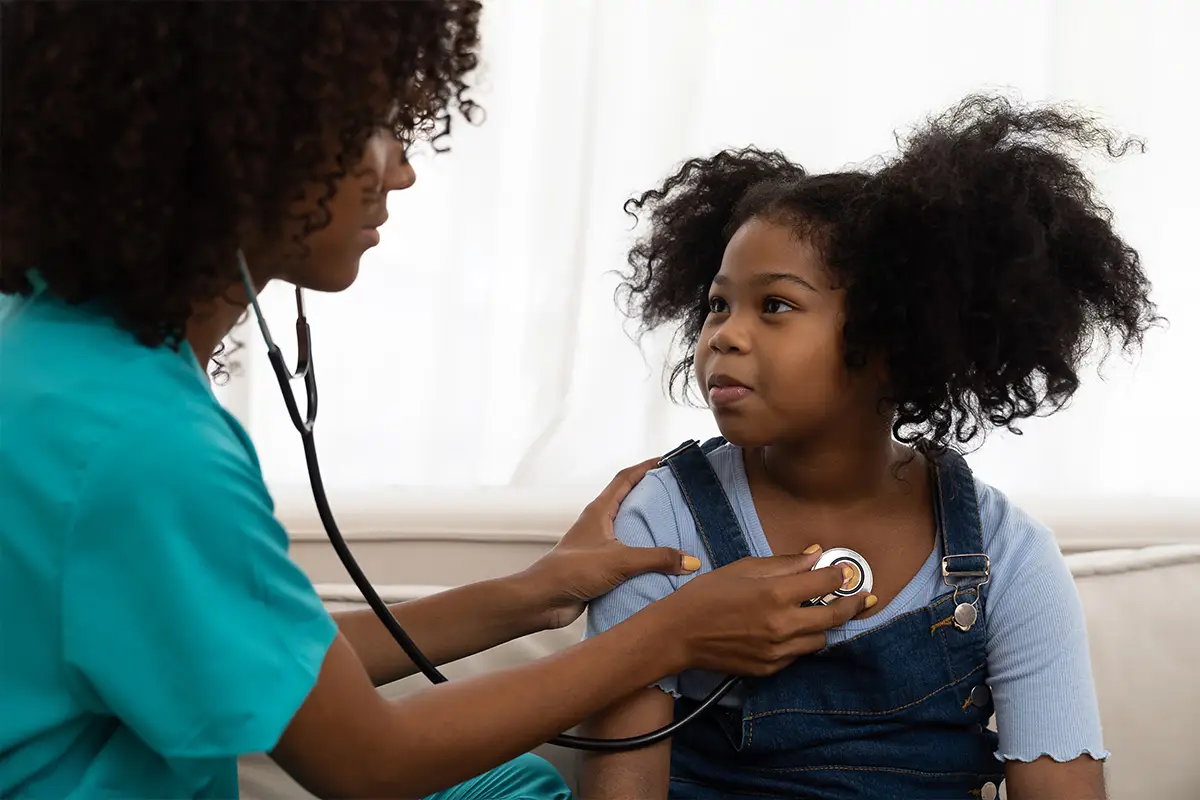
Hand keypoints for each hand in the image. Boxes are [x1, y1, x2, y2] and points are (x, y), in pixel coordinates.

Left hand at [522, 458, 699, 630]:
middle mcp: (599, 524)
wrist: (543, 600)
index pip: (625, 478)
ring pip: (629, 529)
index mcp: (600, 511)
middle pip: (629, 501)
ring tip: (678, 528)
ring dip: (650, 527)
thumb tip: (691, 561)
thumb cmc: (572, 571)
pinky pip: (628, 554)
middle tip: (680, 495)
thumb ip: (656, 559)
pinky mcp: (601, 566)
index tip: (668, 461)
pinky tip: (663, 562)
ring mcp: (599, 545)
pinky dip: (645, 554)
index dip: (646, 467)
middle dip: (653, 496)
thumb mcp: (619, 561)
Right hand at [655, 547, 874, 676]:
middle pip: (834, 616)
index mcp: (776, 594)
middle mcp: (783, 625)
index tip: (846, 570)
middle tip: (862, 596)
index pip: (826, 583)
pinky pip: (799, 654)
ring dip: (824, 624)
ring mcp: (778, 651)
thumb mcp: (743, 569)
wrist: (679, 634)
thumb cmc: (707, 595)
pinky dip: (801, 640)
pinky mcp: (770, 668)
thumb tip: (815, 554)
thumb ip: (784, 564)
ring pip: (820, 639)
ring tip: (818, 612)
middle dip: (852, 604)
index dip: (840, 574)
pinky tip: (791, 629)